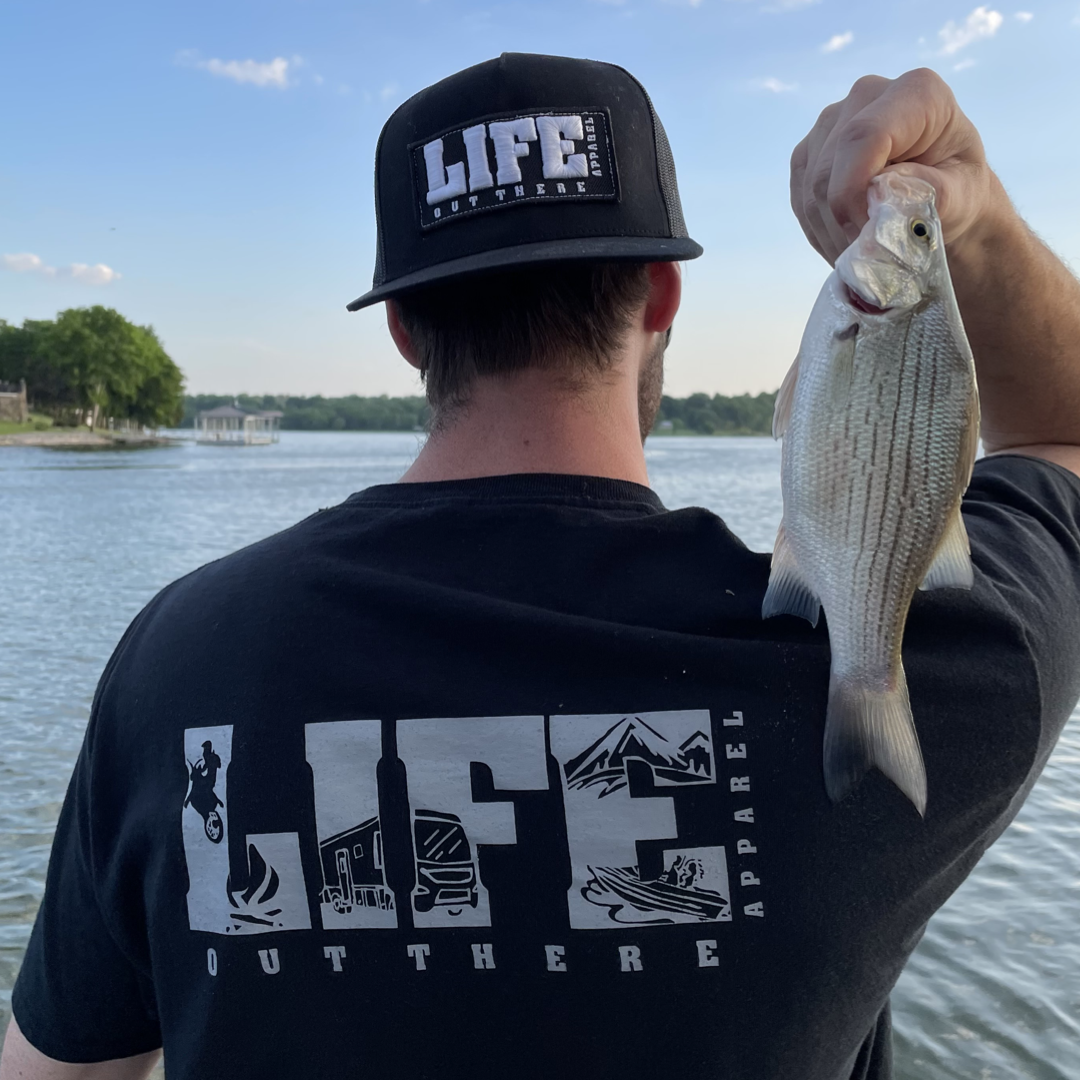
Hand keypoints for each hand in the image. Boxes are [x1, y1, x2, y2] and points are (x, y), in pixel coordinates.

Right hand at [790, 68, 993, 265]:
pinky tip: (846, 239)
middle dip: (843, 222)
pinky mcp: (810, 152)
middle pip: (828, 168)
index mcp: (917, 93)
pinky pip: (799, 199)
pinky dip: (819, 230)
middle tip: (869, 254)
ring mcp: (832, 122)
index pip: (862, 136)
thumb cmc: (960, 194)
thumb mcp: (965, 197)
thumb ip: (934, 192)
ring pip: (809, 189)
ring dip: (831, 232)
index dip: (855, 192)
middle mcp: (867, 95)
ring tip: (861, 250)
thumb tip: (885, 193)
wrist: (945, 199)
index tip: (871, 232)